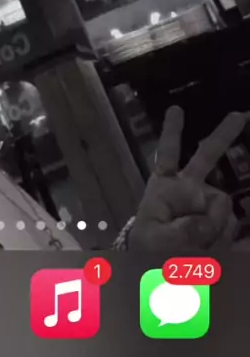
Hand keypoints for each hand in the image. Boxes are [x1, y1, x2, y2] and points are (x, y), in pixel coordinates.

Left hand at [129, 106, 244, 251]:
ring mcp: (206, 208)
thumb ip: (184, 229)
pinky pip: (232, 228)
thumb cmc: (148, 253)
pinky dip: (226, 239)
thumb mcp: (156, 240)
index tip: (177, 109)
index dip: (172, 131)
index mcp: (165, 188)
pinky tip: (216, 249)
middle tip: (238, 114)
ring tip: (197, 249)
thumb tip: (213, 218)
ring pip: (223, 208)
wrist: (156, 278)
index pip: (168, 155)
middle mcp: (188, 191)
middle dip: (223, 134)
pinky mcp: (219, 227)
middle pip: (206, 157)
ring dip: (215, 229)